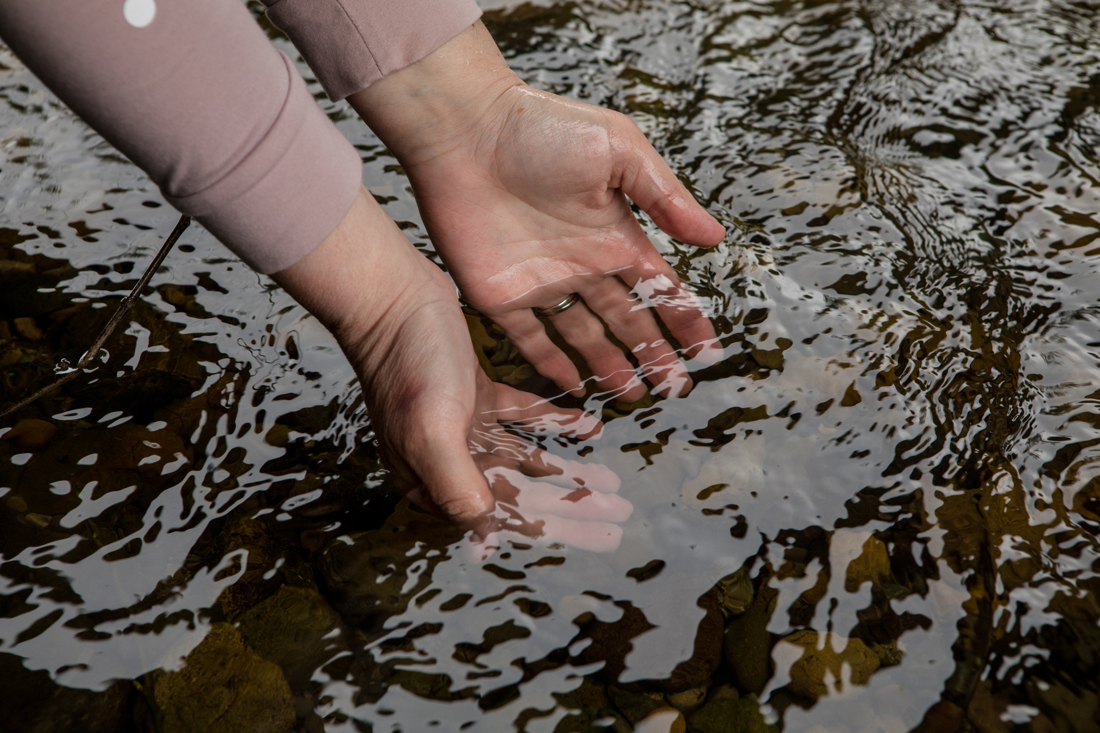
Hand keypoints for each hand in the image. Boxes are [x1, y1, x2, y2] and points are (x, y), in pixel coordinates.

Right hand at [271, 187, 623, 541]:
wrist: (392, 298)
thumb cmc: (408, 367)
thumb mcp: (431, 432)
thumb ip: (456, 486)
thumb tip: (485, 538)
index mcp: (434, 481)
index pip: (505, 519)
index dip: (557, 529)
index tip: (603, 537)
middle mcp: (451, 462)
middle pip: (523, 495)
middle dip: (573, 506)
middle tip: (620, 513)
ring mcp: (466, 429)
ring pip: (527, 460)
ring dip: (569, 471)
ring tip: (613, 479)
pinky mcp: (479, 396)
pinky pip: (524, 418)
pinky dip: (555, 424)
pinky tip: (589, 426)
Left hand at [350, 23, 725, 401]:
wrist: (466, 131)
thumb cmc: (543, 129)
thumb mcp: (620, 151)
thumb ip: (666, 197)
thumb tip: (715, 237)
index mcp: (616, 234)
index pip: (659, 287)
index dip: (684, 318)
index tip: (707, 351)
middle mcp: (583, 264)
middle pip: (627, 321)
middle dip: (654, 354)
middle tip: (675, 388)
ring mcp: (543, 283)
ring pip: (585, 337)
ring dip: (610, 366)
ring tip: (634, 396)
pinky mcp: (500, 296)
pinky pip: (530, 341)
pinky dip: (552, 367)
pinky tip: (574, 388)